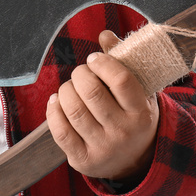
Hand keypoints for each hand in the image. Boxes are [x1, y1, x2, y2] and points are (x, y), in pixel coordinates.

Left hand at [46, 30, 159, 182]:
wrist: (135, 162)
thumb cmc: (133, 116)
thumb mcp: (140, 92)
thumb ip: (123, 62)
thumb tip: (104, 34)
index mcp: (142, 113)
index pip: (122, 80)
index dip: (103, 63)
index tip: (94, 59)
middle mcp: (124, 133)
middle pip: (92, 93)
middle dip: (80, 74)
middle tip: (81, 73)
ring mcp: (102, 149)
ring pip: (74, 110)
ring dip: (65, 90)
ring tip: (70, 87)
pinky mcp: (82, 160)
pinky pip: (60, 131)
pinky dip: (53, 110)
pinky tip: (57, 101)